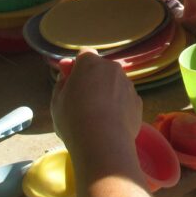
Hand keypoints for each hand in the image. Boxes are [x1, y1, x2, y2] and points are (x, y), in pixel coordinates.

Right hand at [51, 51, 142, 171]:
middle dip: (94, 79)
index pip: (84, 55)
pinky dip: (120, 107)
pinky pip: (125, 100)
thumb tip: (67, 77)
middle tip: (84, 100)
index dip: (77, 67)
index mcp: (91, 63)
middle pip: (102, 69)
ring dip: (108, 93)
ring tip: (98, 117)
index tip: (71, 81)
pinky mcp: (138, 102)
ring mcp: (128, 84)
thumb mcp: (57, 101)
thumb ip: (62, 84)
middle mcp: (113, 68)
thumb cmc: (73, 119)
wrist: (103, 142)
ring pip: (115, 84)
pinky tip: (111, 124)